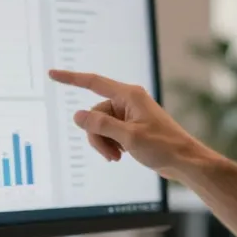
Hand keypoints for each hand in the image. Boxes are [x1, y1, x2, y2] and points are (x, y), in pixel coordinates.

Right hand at [49, 69, 214, 179]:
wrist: (184, 161)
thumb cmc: (163, 146)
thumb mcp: (128, 137)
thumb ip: (100, 126)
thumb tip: (78, 116)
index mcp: (129, 95)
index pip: (93, 82)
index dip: (71, 79)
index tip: (52, 75)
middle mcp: (128, 101)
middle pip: (95, 114)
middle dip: (97, 135)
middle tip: (111, 154)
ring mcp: (129, 115)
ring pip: (100, 126)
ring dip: (104, 143)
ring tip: (117, 157)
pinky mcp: (131, 127)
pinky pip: (109, 133)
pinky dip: (111, 145)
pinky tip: (121, 155)